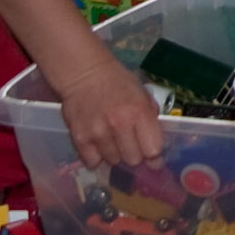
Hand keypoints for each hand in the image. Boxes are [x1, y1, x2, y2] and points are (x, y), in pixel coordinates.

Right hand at [58, 41, 169, 176]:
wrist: (84, 72)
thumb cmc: (117, 82)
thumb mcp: (142, 94)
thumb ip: (150, 118)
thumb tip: (155, 147)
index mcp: (139, 112)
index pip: (153, 150)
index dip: (154, 156)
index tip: (152, 156)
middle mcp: (120, 125)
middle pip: (133, 160)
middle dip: (134, 154)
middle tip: (129, 143)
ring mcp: (98, 133)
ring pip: (113, 162)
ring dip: (115, 155)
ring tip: (111, 139)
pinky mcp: (80, 139)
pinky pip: (92, 162)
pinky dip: (96, 157)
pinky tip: (97, 144)